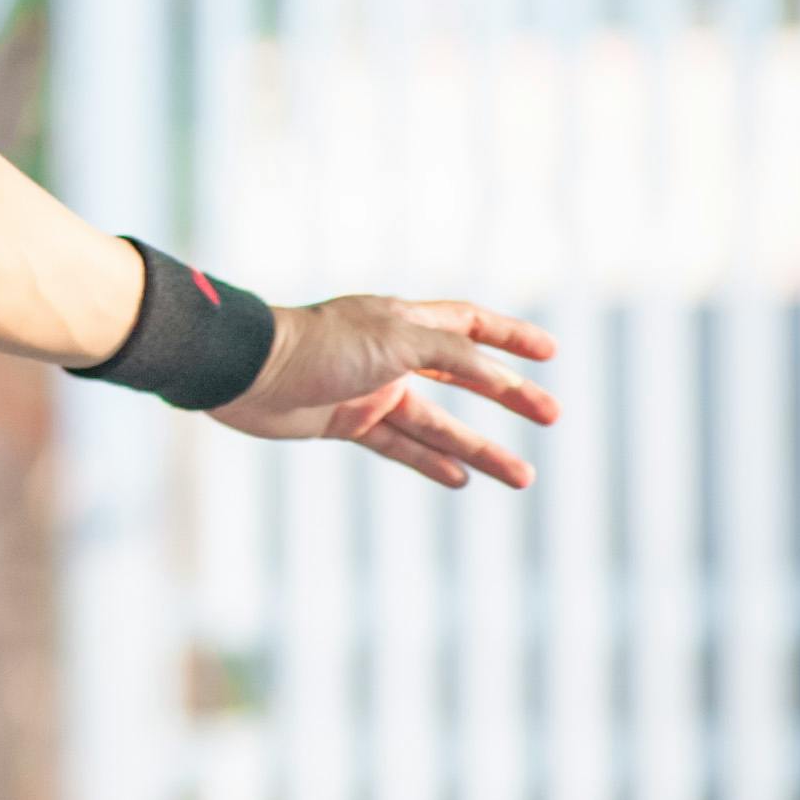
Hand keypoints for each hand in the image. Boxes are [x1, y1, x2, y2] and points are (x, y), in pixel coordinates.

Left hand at [214, 296, 556, 490]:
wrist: (247, 372)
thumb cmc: (320, 345)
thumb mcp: (399, 340)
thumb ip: (452, 353)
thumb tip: (496, 372)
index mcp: (405, 320)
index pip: (471, 323)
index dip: (511, 337)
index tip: (550, 354)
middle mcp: (392, 353)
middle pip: (464, 376)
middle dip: (509, 397)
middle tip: (552, 417)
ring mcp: (370, 390)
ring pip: (437, 423)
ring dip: (479, 448)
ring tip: (523, 476)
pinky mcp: (346, 423)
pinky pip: (400, 446)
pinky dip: (429, 462)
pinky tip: (461, 479)